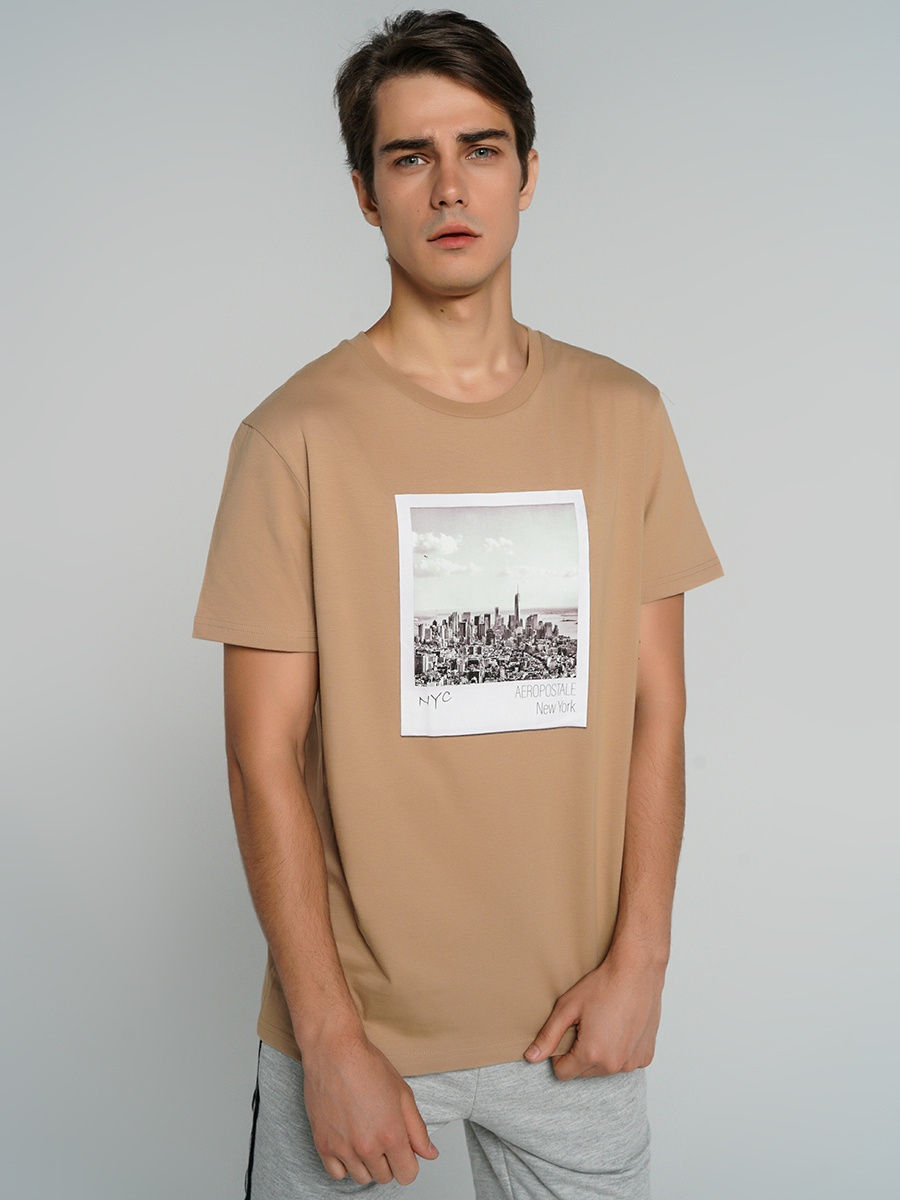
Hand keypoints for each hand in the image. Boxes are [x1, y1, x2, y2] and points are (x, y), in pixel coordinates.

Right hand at [300, 1030, 439, 1186]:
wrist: (334, 1051)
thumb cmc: (367, 1065)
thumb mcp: (403, 1093)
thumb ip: (417, 1129)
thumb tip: (430, 1154)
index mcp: (391, 1134)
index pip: (407, 1174)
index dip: (408, 1163)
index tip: (404, 1152)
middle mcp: (367, 1147)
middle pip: (385, 1177)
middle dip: (388, 1161)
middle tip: (382, 1136)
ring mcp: (343, 1148)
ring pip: (362, 1178)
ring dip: (367, 1164)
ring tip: (365, 1137)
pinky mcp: (323, 1144)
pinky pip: (337, 1174)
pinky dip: (344, 1165)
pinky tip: (348, 1145)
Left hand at [523, 948, 666, 1080]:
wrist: (637, 971)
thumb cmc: (603, 985)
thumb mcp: (567, 1007)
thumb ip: (548, 1036)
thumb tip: (530, 1057)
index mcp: (592, 1055)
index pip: (563, 1073)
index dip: (559, 1055)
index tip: (567, 1034)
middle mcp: (614, 1065)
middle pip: (584, 1072)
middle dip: (580, 1054)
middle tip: (586, 1025)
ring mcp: (632, 1063)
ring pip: (605, 1069)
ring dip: (601, 1054)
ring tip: (604, 1024)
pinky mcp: (646, 1056)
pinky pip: (625, 1062)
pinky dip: (621, 1050)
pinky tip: (621, 1027)